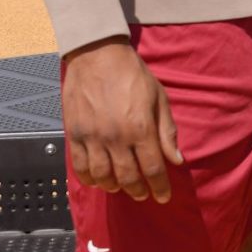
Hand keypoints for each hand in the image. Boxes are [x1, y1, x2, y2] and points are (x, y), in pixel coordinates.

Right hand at [61, 39, 183, 201]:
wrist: (97, 54)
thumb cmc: (132, 73)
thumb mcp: (158, 98)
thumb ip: (167, 131)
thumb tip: (176, 159)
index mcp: (140, 128)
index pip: (152, 169)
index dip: (159, 187)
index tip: (163, 196)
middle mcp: (115, 137)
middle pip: (128, 177)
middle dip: (138, 190)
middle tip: (143, 194)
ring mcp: (92, 137)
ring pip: (103, 176)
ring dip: (114, 187)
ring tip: (121, 187)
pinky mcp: (74, 134)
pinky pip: (80, 166)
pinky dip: (89, 178)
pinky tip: (97, 181)